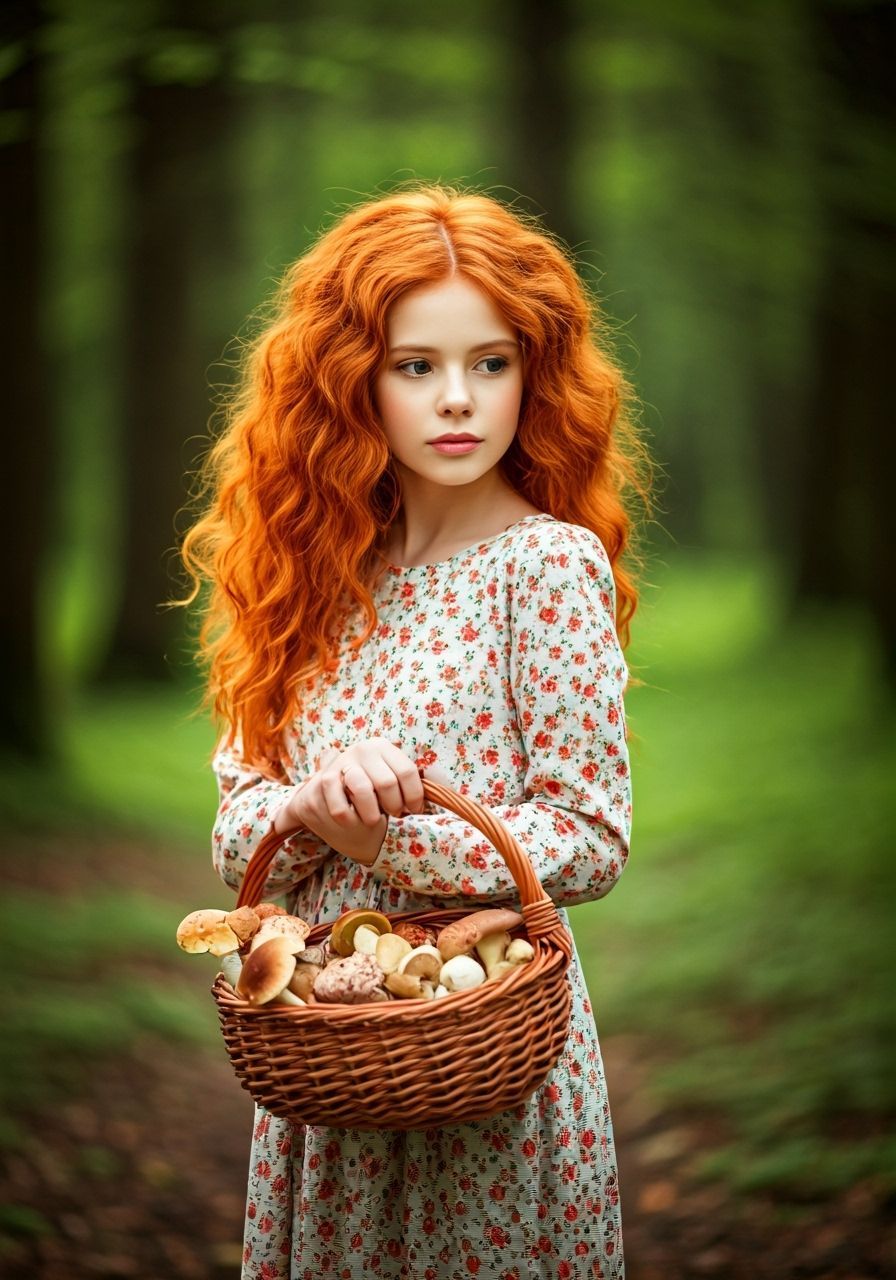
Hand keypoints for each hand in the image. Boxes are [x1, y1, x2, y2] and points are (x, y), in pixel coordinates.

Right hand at [272, 738, 426, 866]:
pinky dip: (350, 820)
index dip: (415, 797)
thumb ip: (406, 781)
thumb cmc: (367, 785)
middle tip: (393, 815)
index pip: (408, 772)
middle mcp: (363, 749)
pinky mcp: (325, 779)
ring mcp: (343, 762)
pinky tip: (353, 820)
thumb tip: (440, 794)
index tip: (414, 811)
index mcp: (383, 746)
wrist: (326, 788)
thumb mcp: (387, 775)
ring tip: (374, 819)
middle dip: (394, 807)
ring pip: (364, 791)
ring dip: (372, 814)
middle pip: (388, 783)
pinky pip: (341, 807)